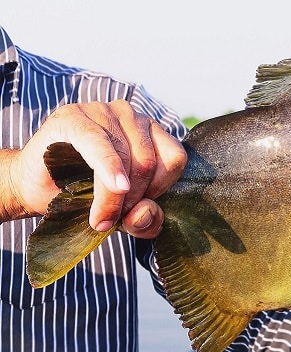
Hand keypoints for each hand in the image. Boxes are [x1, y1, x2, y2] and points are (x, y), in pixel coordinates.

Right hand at [3, 100, 186, 237]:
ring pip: (127, 156)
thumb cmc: (84, 196)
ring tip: (101, 217)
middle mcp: (130, 116)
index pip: (175, 157)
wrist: (33, 188)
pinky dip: (109, 168)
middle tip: (114, 220)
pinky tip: (114, 187)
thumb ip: (147, 219)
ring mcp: (102, 110)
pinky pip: (100, 144)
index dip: (161, 188)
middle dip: (135, 198)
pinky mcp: (73, 116)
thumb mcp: (125, 214)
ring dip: (116, 195)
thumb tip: (144, 213)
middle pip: (149, 161)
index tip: (139, 206)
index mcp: (150, 133)